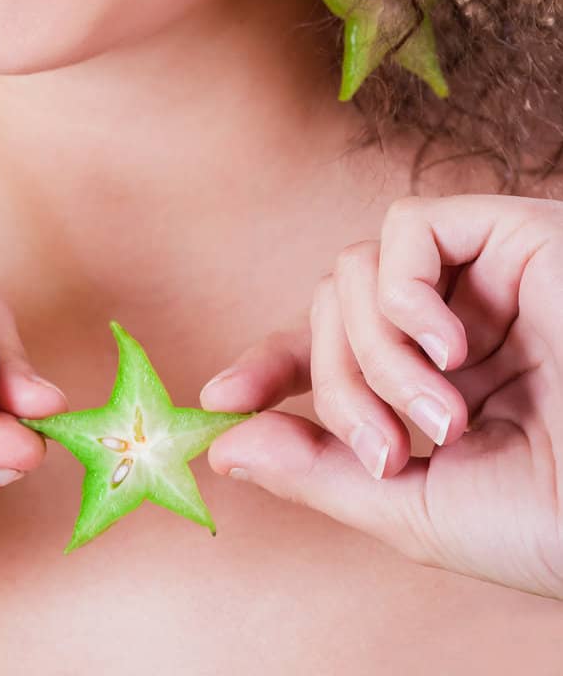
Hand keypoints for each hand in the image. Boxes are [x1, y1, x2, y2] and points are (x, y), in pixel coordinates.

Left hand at [197, 193, 562, 598]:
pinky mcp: (503, 235)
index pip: (327, 352)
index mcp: (429, 388)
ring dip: (376, 355)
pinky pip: (405, 230)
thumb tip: (222, 446)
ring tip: (443, 415)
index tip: (219, 396)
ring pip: (353, 272)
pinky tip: (448, 346)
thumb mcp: (415, 510)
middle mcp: (448, 326)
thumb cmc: (551, 519)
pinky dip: (403, 293)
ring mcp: (475, 280)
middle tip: (392, 451)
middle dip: (339, 386)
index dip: (269, 364)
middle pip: (328, 312)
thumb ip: (319, 471)